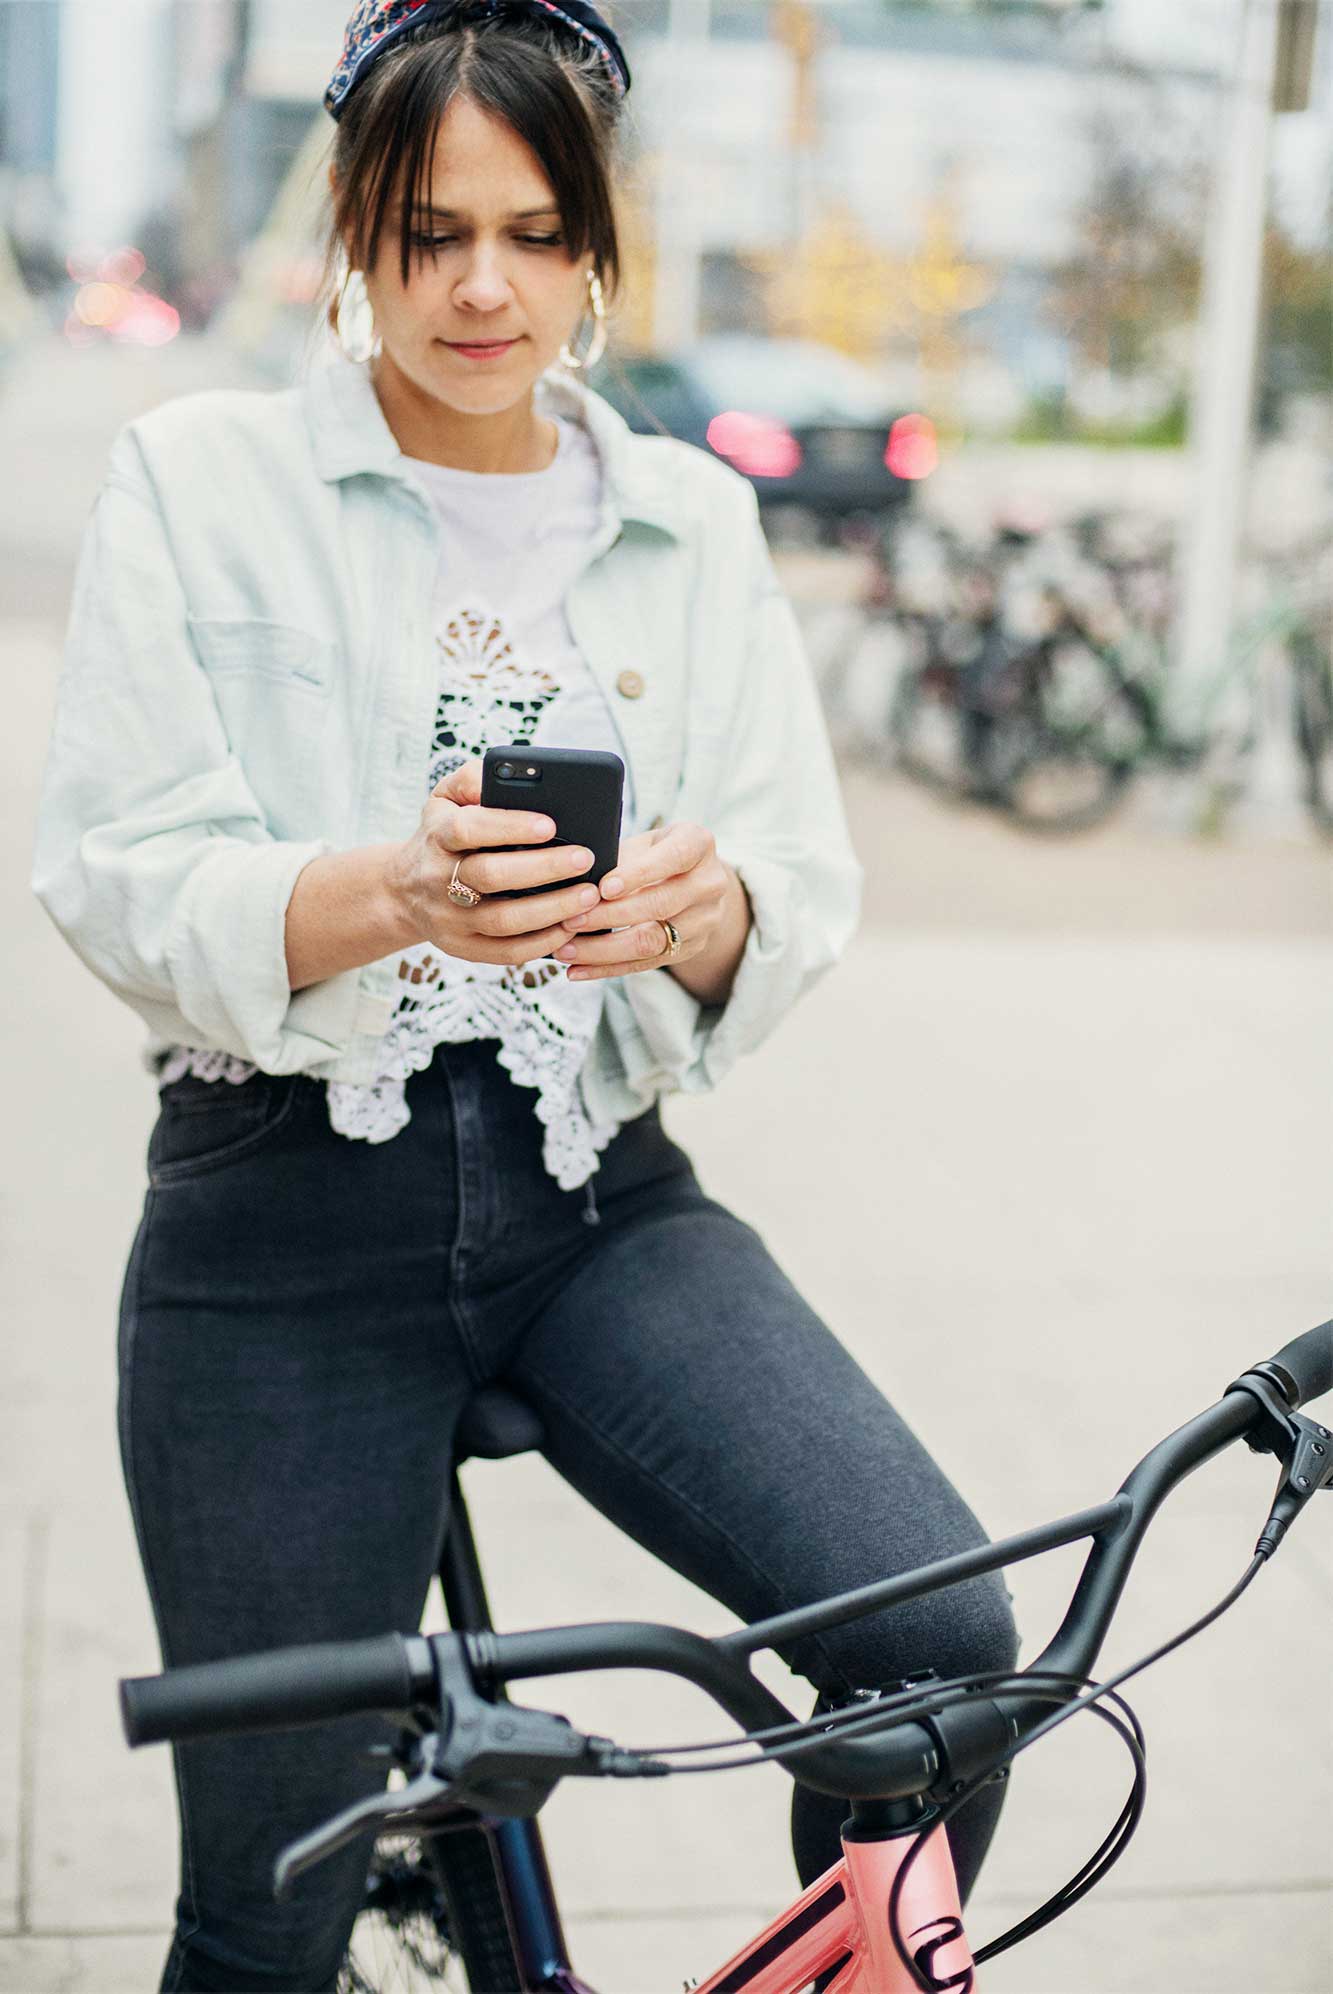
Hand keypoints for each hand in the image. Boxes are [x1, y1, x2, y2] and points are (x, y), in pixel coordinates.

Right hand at [384, 760, 603, 964]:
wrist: (403, 889)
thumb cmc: (443, 833)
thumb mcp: (446, 798)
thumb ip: (472, 778)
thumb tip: (504, 773)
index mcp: (437, 835)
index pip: (468, 829)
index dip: (509, 827)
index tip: (550, 824)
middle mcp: (438, 878)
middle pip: (491, 876)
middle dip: (543, 868)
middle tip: (586, 858)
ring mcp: (449, 918)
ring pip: (503, 920)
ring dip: (551, 910)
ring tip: (589, 895)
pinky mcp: (462, 948)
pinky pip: (506, 952)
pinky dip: (542, 942)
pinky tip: (571, 926)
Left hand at [551, 821, 743, 988]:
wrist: (694, 880)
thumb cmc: (656, 854)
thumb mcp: (643, 843)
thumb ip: (617, 858)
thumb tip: (571, 882)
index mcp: (698, 844)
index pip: (672, 858)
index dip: (637, 875)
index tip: (602, 888)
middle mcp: (710, 883)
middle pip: (661, 905)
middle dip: (610, 916)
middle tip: (570, 921)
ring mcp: (705, 920)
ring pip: (652, 941)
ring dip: (603, 949)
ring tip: (565, 951)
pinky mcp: (691, 948)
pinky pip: (646, 963)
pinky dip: (608, 968)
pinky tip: (578, 969)